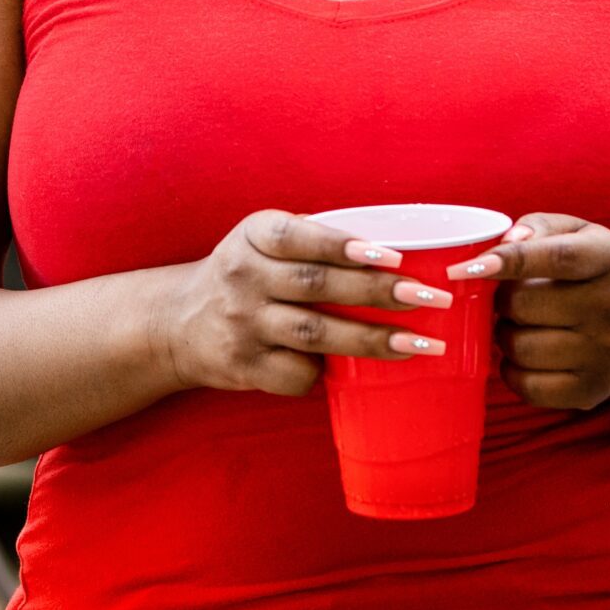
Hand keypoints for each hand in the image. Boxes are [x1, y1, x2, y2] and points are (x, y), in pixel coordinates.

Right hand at [155, 210, 455, 398]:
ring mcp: (242, 325)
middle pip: (317, 286)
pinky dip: (328, 373)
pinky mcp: (244, 366)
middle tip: (431, 298)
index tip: (393, 256)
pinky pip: (297, 373)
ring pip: (315, 334)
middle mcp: (243, 278)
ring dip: (372, 339)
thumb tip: (392, 252)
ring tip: (421, 343)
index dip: (345, 246)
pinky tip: (355, 373)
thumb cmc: (245, 274)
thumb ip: (312, 241)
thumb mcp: (261, 241)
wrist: (178, 322)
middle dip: (379, 292)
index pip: (299, 237)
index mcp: (253, 236)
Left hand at [454, 215, 609, 411]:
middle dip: (502, 300)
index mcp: (609, 258)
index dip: (509, 260)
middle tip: (508, 299)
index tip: (467, 268)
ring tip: (519, 325)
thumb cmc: (590, 273)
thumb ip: (538, 227)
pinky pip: (527, 386)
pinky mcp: (592, 391)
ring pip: (519, 347)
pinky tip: (524, 355)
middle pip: (523, 305)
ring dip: (505, 335)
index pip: (556, 257)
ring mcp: (606, 354)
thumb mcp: (575, 234)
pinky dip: (512, 371)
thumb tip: (506, 242)